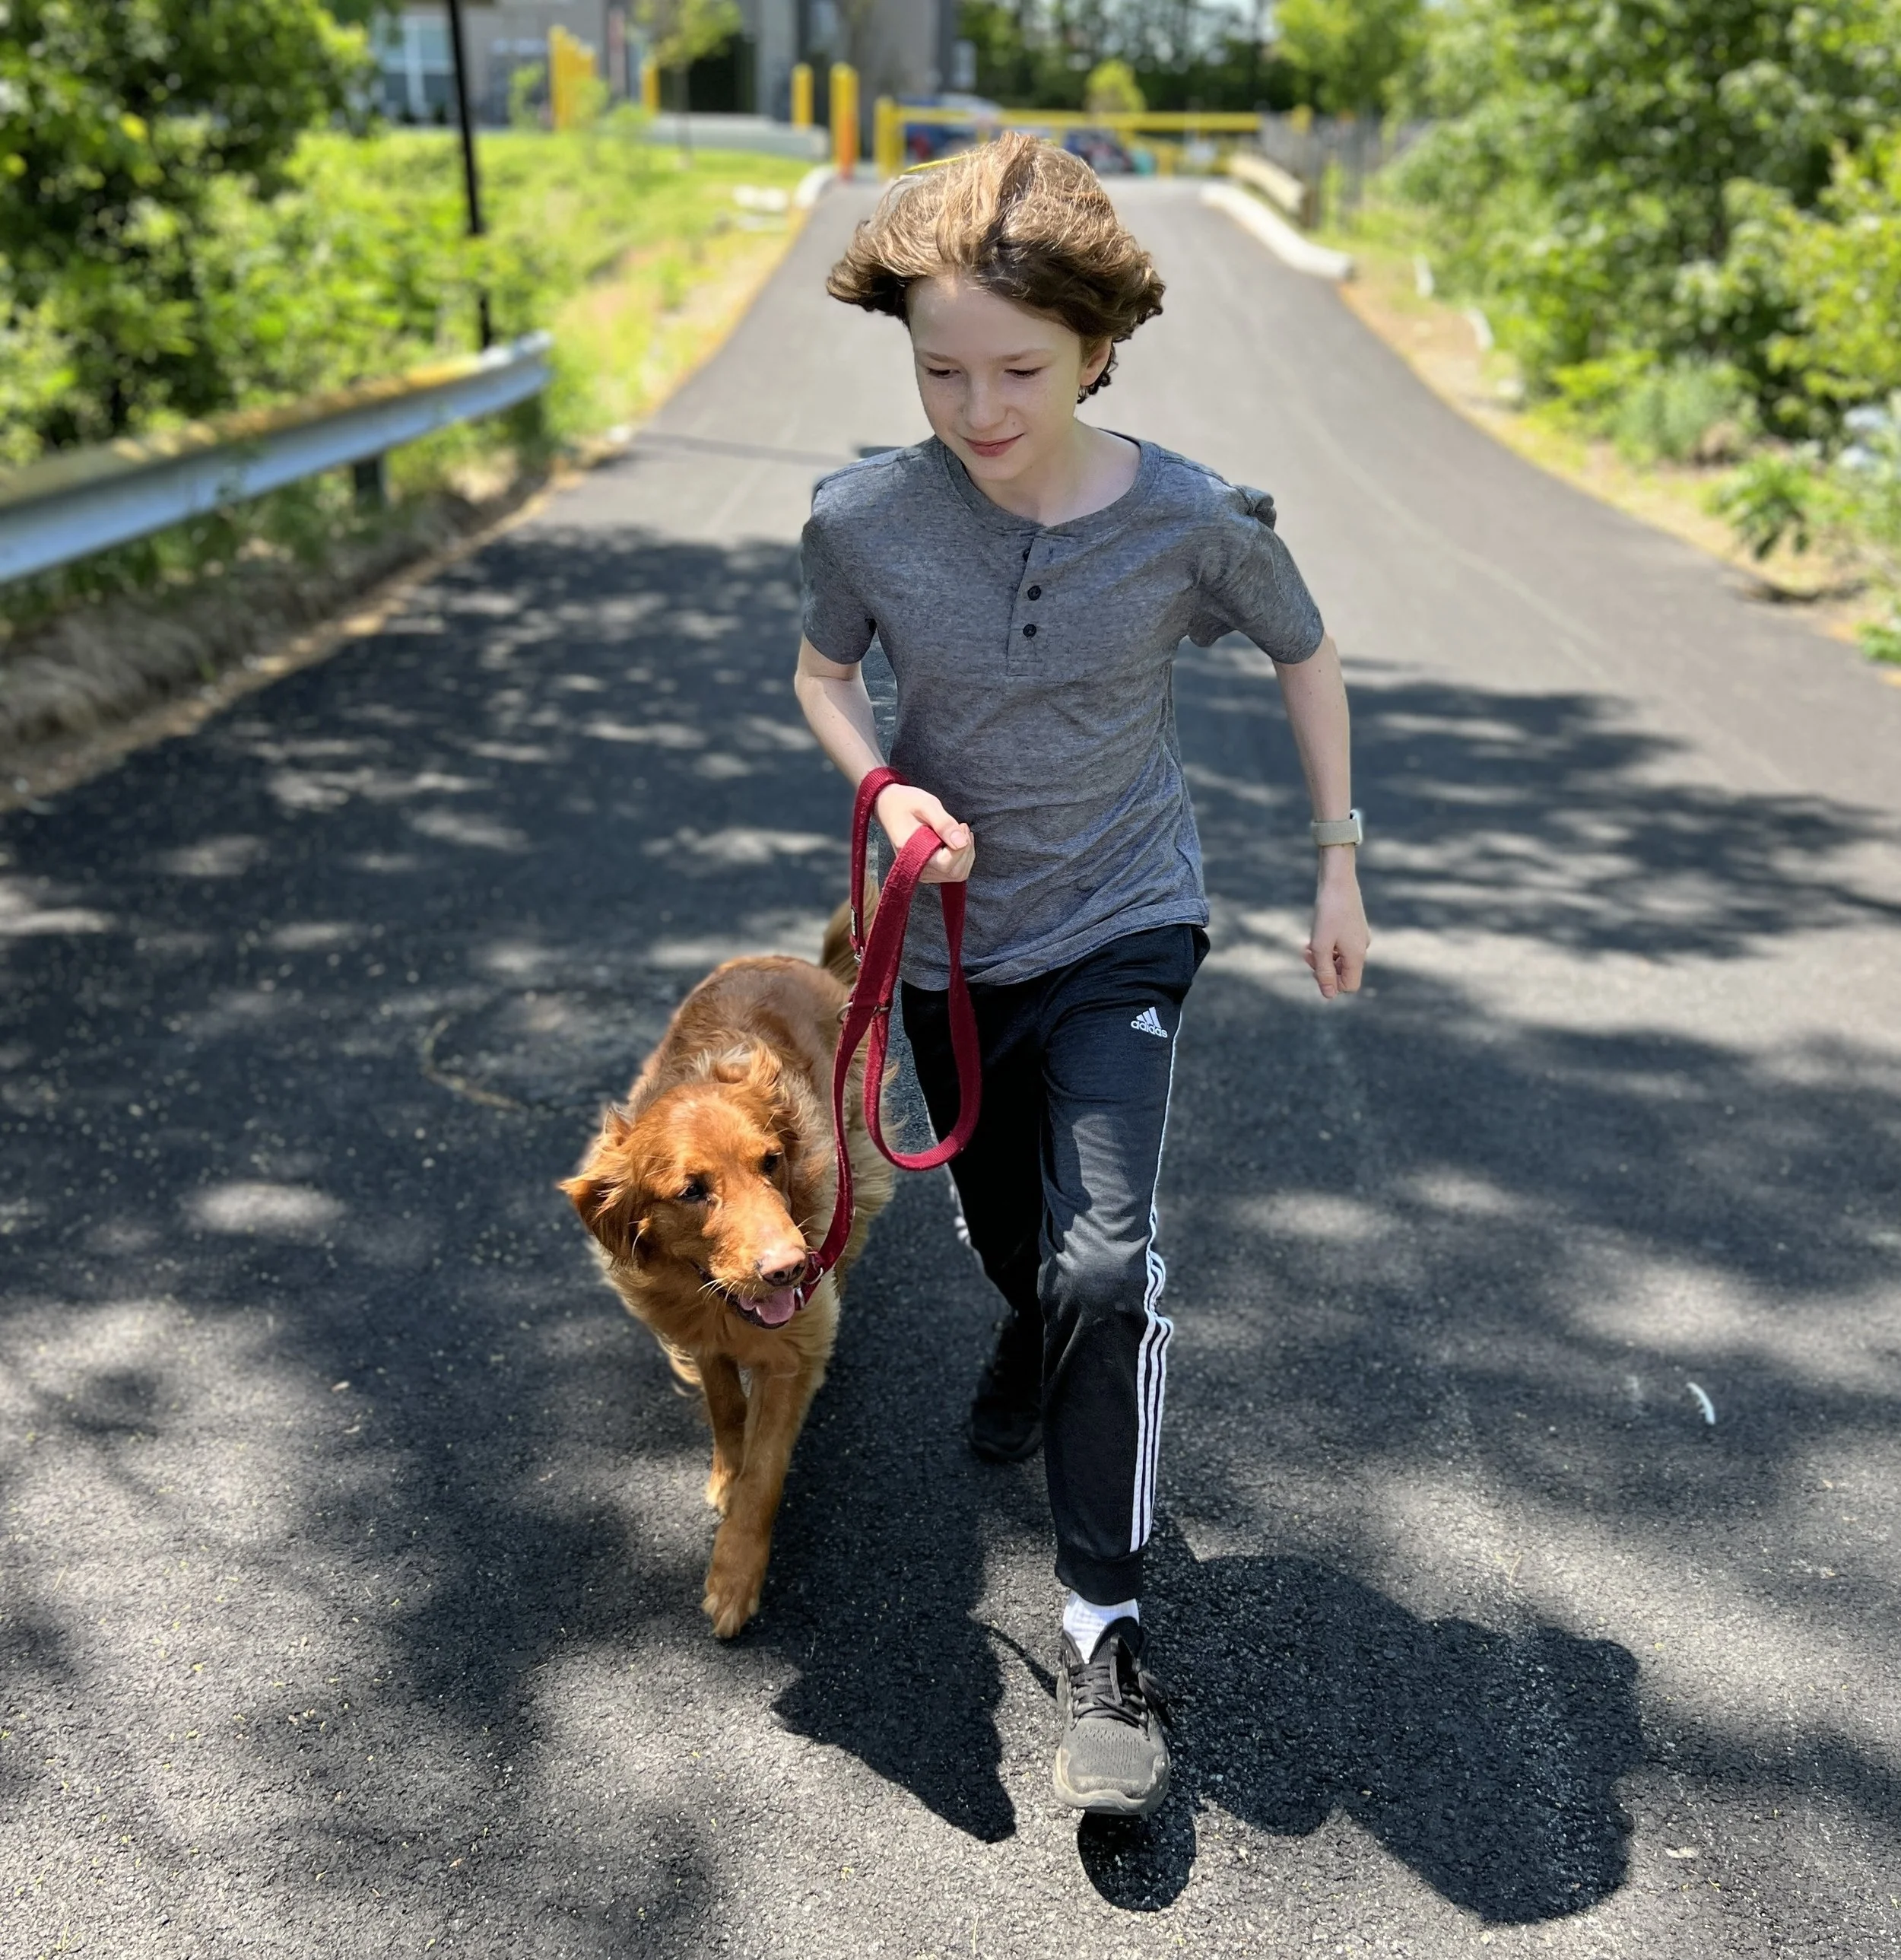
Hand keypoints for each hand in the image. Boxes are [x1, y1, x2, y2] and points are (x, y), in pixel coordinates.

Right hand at [874, 782, 974, 884]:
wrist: (889, 806)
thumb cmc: (906, 803)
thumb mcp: (927, 805)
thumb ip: (944, 824)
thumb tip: (962, 843)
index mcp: (912, 854)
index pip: (947, 864)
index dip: (962, 847)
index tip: (961, 825)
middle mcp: (917, 870)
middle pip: (956, 873)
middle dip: (966, 850)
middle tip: (961, 827)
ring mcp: (923, 873)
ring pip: (958, 875)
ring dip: (966, 853)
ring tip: (958, 832)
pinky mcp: (929, 871)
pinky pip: (953, 872)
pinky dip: (961, 857)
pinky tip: (955, 840)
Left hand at [1304, 853, 1368, 999]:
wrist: (1337, 880)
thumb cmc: (1327, 913)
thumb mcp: (1320, 946)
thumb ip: (1324, 972)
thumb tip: (1329, 996)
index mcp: (1357, 956)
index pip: (1349, 986)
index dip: (1331, 984)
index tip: (1315, 969)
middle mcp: (1362, 948)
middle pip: (1344, 973)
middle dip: (1323, 968)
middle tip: (1306, 953)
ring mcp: (1360, 937)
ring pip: (1340, 958)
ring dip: (1323, 956)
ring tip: (1307, 943)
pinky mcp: (1354, 927)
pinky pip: (1341, 945)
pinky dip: (1328, 944)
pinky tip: (1315, 934)